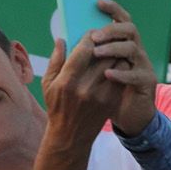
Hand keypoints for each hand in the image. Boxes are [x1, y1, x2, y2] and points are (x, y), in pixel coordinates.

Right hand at [41, 9, 128, 146]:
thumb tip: (61, 39)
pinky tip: (115, 64)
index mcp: (67, 81)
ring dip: (116, 53)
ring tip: (112, 49)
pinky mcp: (112, 100)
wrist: (71, 136)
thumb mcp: (48, 85)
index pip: (85, 49)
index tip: (92, 33)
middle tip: (105, 38)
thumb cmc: (56, 107)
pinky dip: (121, 66)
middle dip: (106, 42)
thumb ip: (55, 61)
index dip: (90, 37)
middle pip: (104, 54)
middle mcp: (85, 87)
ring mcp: (101, 95)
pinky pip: (122, 76)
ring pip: (116, 63)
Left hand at [88, 0, 156, 135]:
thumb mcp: (89, 74)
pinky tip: (107, 75)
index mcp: (122, 45)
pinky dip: (121, 73)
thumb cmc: (106, 93)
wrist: (128, 116)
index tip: (97, 2)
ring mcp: (143, 66)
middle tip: (93, 35)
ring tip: (97, 52)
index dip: (112, 9)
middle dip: (110, 29)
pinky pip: (136, 74)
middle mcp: (135, 51)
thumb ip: (78, 56)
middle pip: (129, 29)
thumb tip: (61, 39)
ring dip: (113, 48)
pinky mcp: (146, 82)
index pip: (121, 20)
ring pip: (132, 49)